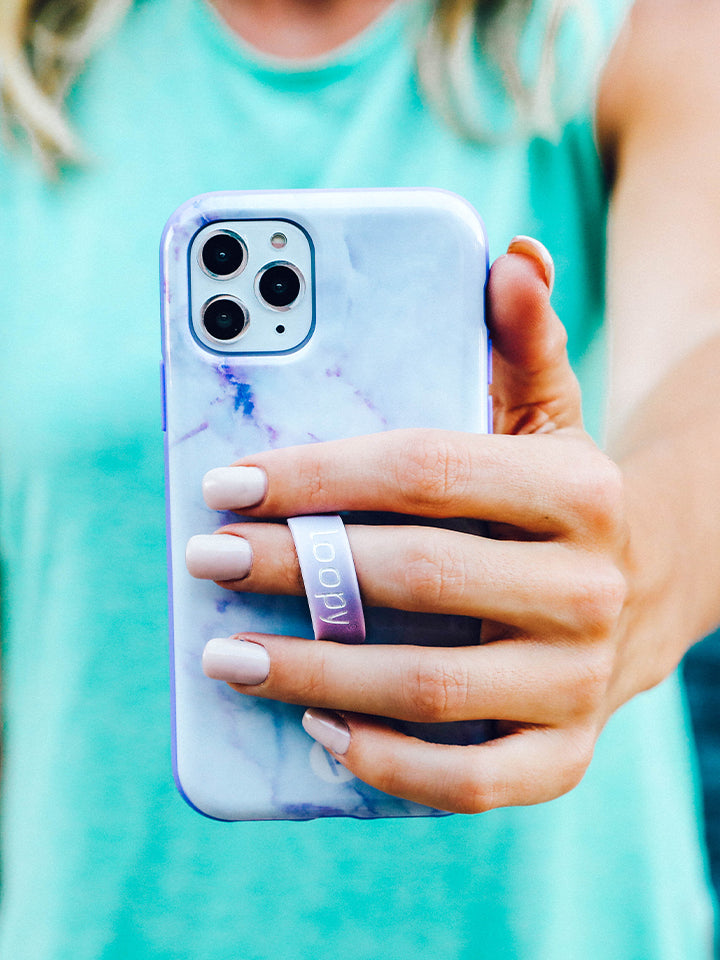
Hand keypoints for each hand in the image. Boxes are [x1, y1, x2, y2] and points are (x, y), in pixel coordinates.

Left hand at [187, 240, 631, 813]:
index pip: (424, 472)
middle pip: (414, 578)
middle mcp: (589, 586)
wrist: (657, 580)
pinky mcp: (569, 750)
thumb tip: (509, 256)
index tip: (226, 484)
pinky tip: (319, 732)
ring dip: (311, 674)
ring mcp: (581, 678)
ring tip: (226, 654)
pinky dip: (390, 766)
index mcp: (579, 489)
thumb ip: (525, 340)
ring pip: (429, 688)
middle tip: (206, 560)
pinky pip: (474, 782)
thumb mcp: (554, 412)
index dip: (315, 478)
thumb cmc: (566, 493)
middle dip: (291, 571)